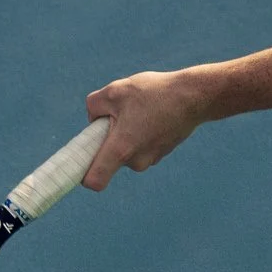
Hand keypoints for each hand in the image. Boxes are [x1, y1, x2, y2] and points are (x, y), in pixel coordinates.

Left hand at [82, 68, 218, 189]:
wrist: (194, 97)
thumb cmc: (154, 93)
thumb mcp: (115, 90)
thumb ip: (93, 105)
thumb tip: (93, 119)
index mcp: (121, 149)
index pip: (94, 181)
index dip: (82, 176)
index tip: (78, 165)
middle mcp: (135, 162)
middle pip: (108, 156)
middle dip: (106, 137)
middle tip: (119, 113)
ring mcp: (149, 160)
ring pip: (124, 149)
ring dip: (124, 133)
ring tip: (140, 110)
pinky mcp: (159, 154)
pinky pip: (138, 146)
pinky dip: (138, 133)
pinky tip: (151, 114)